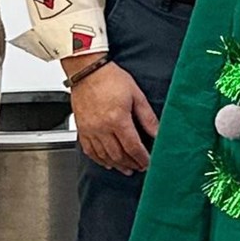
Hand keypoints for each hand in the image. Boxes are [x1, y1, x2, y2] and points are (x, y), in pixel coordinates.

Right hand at [70, 59, 159, 173]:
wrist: (87, 71)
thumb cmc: (111, 79)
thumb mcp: (136, 95)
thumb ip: (147, 117)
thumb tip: (157, 132)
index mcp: (117, 119)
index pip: (132, 147)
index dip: (141, 158)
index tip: (147, 163)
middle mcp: (102, 128)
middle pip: (118, 155)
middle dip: (130, 164)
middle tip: (139, 167)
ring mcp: (90, 130)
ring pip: (104, 156)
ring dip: (116, 165)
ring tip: (126, 169)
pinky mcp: (81, 128)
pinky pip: (89, 150)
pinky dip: (99, 159)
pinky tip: (106, 162)